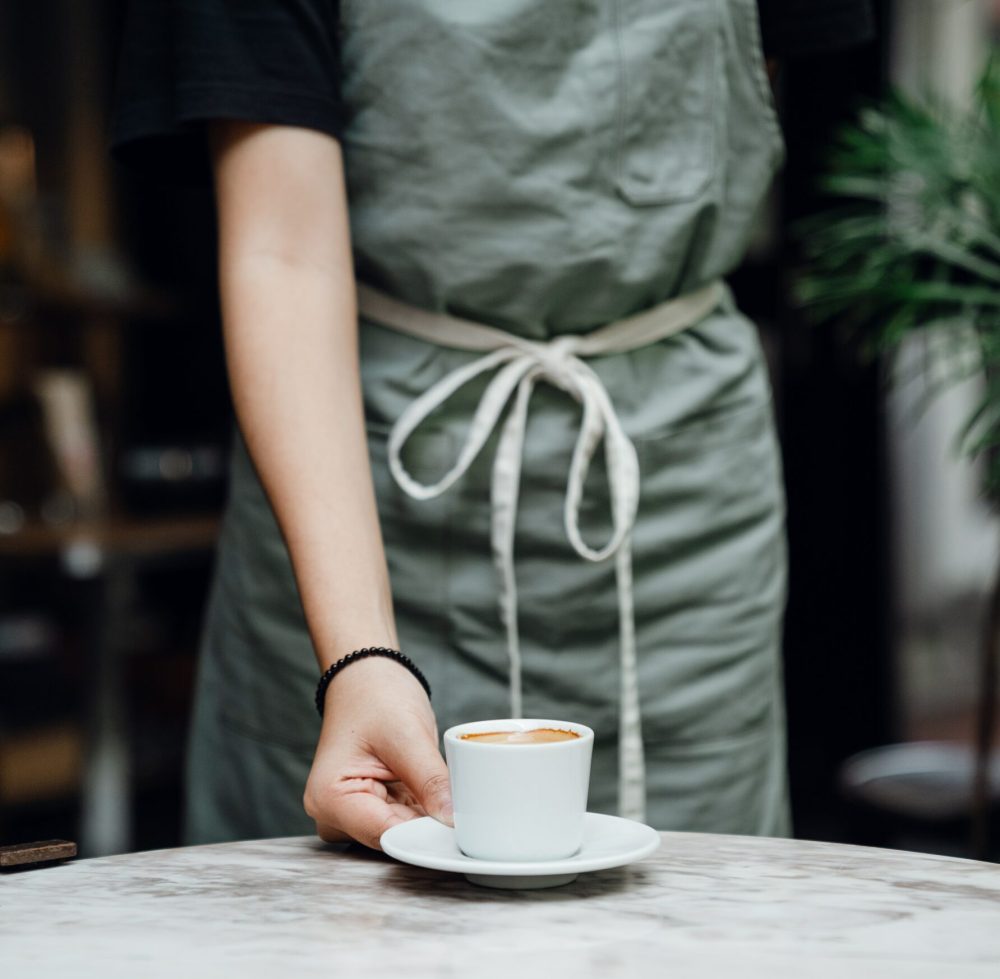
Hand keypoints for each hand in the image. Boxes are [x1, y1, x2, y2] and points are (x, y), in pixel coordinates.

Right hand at [303, 656, 452, 849]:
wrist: (367, 677)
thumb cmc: (376, 696)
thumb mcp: (407, 736)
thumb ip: (430, 781)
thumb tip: (452, 821)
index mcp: (329, 798)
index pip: (385, 835)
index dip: (425, 836)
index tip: (461, 830)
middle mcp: (332, 814)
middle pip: (392, 839)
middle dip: (428, 827)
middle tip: (464, 809)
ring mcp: (349, 814)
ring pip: (401, 833)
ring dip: (426, 818)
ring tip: (445, 789)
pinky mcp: (368, 809)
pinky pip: (402, 821)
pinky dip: (422, 810)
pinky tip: (434, 790)